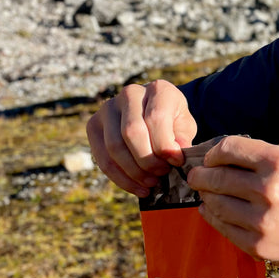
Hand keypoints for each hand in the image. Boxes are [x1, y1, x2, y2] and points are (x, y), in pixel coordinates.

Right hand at [86, 80, 196, 196]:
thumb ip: (183, 138)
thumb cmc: (173, 121)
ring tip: (151, 184)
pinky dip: (121, 178)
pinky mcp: (94, 125)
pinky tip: (137, 188)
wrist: (153, 113)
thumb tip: (178, 152)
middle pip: (132, 132)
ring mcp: (108, 108)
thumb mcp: (185, 126)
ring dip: (134, 172)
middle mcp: (130, 94)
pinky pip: (102, 158)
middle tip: (162, 175)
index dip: (165, 146)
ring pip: (114, 147)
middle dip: (148, 160)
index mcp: (157, 89)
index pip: (156, 118)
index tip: (177, 162)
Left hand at [188, 135, 278, 269]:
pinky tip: (210, 210)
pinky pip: (222, 226)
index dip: (214, 152)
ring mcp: (260, 220)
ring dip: (206, 196)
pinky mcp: (256, 244)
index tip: (211, 158)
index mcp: (278, 162)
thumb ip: (260, 156)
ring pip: (216, 203)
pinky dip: (211, 216)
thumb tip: (221, 156)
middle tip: (196, 175)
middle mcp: (268, 189)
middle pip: (218, 176)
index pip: (230, 149)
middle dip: (201, 175)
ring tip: (206, 193)